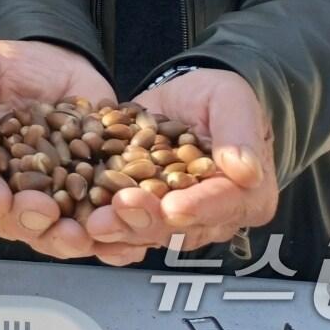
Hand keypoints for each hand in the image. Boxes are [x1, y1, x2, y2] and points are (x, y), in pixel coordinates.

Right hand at [0, 40, 148, 264]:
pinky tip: (127, 241)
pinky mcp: (91, 191)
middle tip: (47, 215)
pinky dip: (113, 236)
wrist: (59, 60)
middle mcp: (13, 184)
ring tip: (84, 236)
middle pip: (15, 217)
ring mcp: (54, 193)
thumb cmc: (11, 62)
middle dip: (30, 222)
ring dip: (68, 239)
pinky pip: (100, 220)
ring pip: (56, 229)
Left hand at [84, 68, 276, 255]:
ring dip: (122, 229)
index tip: (174, 207)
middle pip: (183, 227)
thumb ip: (239, 133)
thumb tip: (246, 171)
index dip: (199, 207)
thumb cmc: (216, 97)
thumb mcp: (231, 101)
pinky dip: (107, 232)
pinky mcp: (147, 214)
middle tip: (119, 210)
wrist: (184, 100)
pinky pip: (127, 230)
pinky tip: (82, 230)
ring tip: (94, 222)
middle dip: (149, 220)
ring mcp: (178, 221)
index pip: (224, 204)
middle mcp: (215, 217)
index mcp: (247, 195)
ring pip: (151, 232)